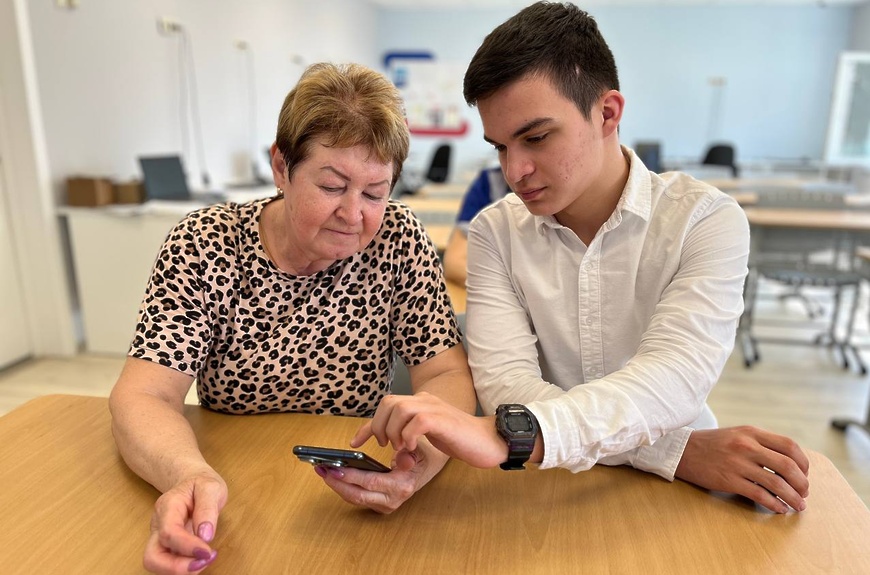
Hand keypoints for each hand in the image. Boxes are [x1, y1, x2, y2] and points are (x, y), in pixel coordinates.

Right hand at [143, 472, 227, 573]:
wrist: (190, 481)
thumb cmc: (200, 484)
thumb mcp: (211, 487)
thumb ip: (208, 508)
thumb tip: (205, 535)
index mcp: (168, 506)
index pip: (169, 532)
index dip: (187, 547)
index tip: (208, 552)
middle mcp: (158, 525)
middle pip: (152, 557)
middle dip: (175, 568)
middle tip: (202, 562)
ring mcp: (159, 537)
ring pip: (157, 564)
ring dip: (180, 570)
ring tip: (204, 560)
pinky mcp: (166, 546)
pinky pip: (168, 563)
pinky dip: (183, 567)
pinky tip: (200, 559)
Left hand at [313, 439, 444, 513]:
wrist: (426, 470)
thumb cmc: (419, 457)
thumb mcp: (418, 451)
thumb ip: (408, 454)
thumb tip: (401, 458)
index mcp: (402, 486)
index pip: (371, 483)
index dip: (351, 476)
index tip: (335, 467)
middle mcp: (392, 500)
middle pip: (358, 496)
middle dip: (337, 483)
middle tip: (321, 469)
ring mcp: (384, 505)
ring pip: (354, 499)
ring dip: (336, 485)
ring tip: (321, 470)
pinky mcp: (377, 505)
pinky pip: (356, 498)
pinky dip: (342, 487)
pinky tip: (331, 475)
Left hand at [353, 392, 507, 468]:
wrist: (491, 440)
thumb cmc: (461, 440)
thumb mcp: (428, 439)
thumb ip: (409, 438)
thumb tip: (392, 452)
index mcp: (421, 403)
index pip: (386, 406)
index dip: (367, 425)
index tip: (355, 443)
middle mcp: (425, 400)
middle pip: (388, 402)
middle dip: (379, 426)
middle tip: (384, 446)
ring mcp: (434, 408)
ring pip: (399, 408)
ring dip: (393, 432)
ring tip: (402, 448)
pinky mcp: (443, 420)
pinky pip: (417, 421)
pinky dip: (409, 435)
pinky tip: (414, 448)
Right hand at [675, 426, 808, 513]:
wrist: (683, 451)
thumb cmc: (713, 444)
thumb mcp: (738, 434)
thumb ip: (761, 443)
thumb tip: (790, 463)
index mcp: (752, 433)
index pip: (790, 446)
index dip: (803, 463)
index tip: (804, 474)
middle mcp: (747, 446)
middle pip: (787, 466)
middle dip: (801, 483)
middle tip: (804, 492)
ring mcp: (737, 463)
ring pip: (776, 483)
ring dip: (792, 497)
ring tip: (798, 505)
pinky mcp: (729, 480)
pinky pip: (759, 495)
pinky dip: (774, 504)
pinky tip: (779, 508)